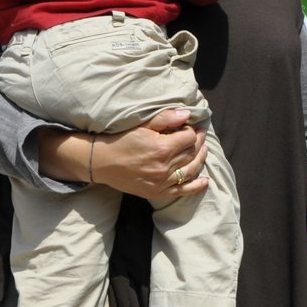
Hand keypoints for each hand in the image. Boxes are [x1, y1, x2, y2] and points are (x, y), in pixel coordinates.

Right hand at [37, 109, 208, 197]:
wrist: (101, 162)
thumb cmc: (122, 140)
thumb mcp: (142, 126)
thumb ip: (166, 119)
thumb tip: (188, 114)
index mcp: (162, 148)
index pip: (190, 137)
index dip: (193, 130)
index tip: (191, 126)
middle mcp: (164, 166)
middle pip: (192, 152)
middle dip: (199, 142)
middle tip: (200, 135)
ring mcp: (162, 182)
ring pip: (191, 170)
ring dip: (201, 159)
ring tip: (204, 150)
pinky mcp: (157, 192)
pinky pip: (182, 191)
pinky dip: (196, 186)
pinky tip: (205, 180)